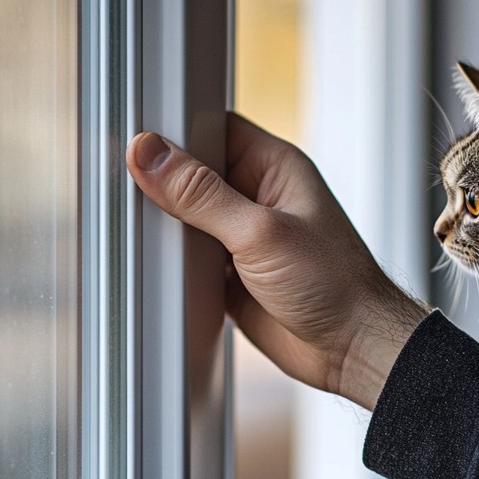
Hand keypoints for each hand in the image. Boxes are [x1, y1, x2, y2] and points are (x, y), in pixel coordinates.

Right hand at [125, 112, 428, 409]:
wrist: (351, 349)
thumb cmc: (335, 284)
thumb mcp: (260, 232)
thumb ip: (202, 196)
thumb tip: (152, 155)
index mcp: (273, 167)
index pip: (214, 128)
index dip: (176, 131)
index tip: (137, 141)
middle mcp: (256, 197)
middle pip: (194, 174)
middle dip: (164, 182)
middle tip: (127, 186)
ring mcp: (242, 236)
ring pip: (188, 217)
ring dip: (167, 225)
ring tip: (136, 225)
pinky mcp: (230, 274)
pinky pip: (190, 258)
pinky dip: (173, 261)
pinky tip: (156, 264)